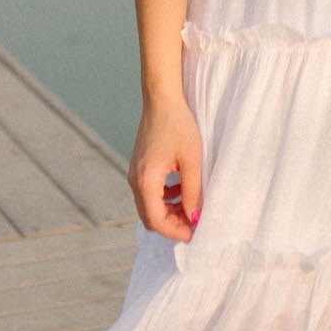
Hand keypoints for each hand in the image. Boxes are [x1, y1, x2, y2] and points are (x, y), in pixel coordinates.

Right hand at [129, 97, 203, 238]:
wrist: (162, 99)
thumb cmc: (178, 126)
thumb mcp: (192, 161)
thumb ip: (192, 192)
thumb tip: (195, 218)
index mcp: (146, 181)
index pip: (156, 221)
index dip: (176, 231)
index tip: (195, 231)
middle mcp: (135, 180)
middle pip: (150, 217)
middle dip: (172, 224)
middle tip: (194, 222)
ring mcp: (135, 173)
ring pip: (149, 206)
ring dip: (168, 212)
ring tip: (191, 206)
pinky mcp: (139, 167)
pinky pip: (148, 193)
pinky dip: (164, 199)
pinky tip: (180, 189)